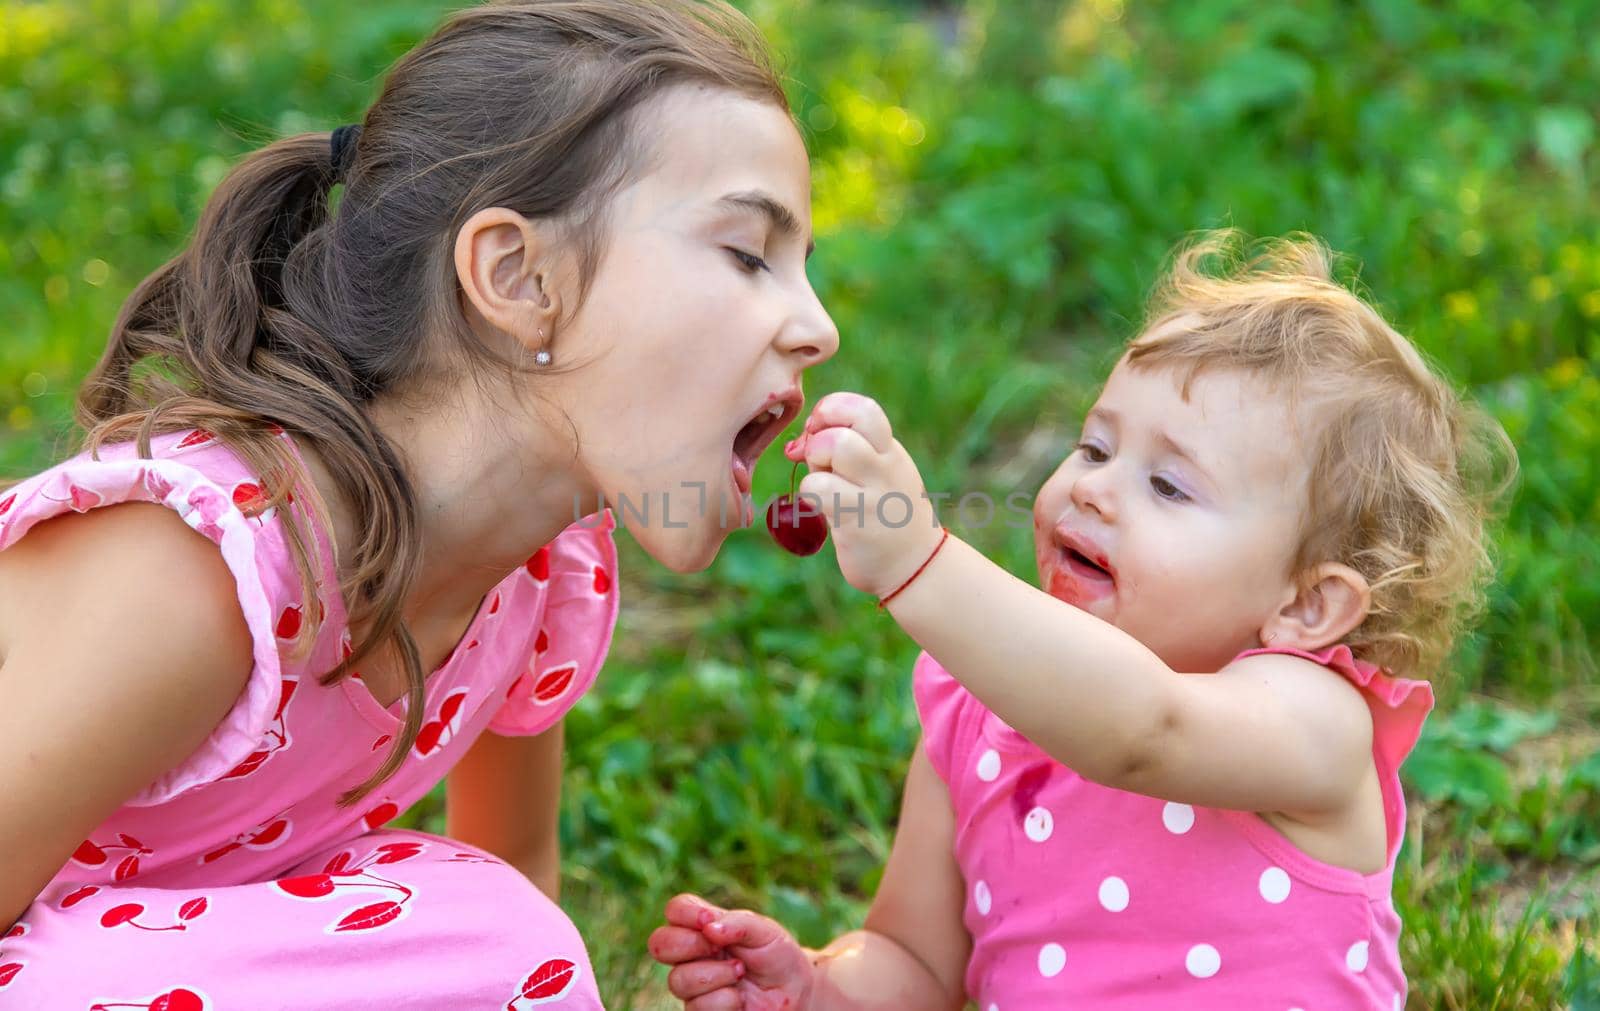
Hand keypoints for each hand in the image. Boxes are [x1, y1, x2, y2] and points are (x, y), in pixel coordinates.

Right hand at [649, 893, 814, 1010]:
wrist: (794, 993)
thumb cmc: (776, 956)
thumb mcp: (764, 930)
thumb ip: (738, 922)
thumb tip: (708, 928)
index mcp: (703, 926)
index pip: (675, 910)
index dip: (686, 913)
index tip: (709, 920)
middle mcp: (692, 953)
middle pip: (660, 943)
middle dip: (690, 945)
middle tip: (719, 948)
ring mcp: (693, 984)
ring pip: (678, 979)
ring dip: (716, 975)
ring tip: (739, 972)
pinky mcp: (700, 1010)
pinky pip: (697, 1006)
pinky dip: (725, 1000)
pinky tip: (739, 998)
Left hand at [786, 392, 942, 598]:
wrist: (916, 566)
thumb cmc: (886, 518)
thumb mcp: (876, 476)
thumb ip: (843, 456)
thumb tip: (797, 445)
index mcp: (889, 451)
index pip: (863, 409)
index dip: (832, 410)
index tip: (821, 432)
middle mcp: (886, 466)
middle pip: (846, 425)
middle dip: (819, 437)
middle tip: (819, 464)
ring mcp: (874, 492)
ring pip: (834, 446)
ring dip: (815, 463)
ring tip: (823, 485)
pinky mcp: (857, 519)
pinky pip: (819, 488)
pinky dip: (810, 493)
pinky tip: (821, 509)